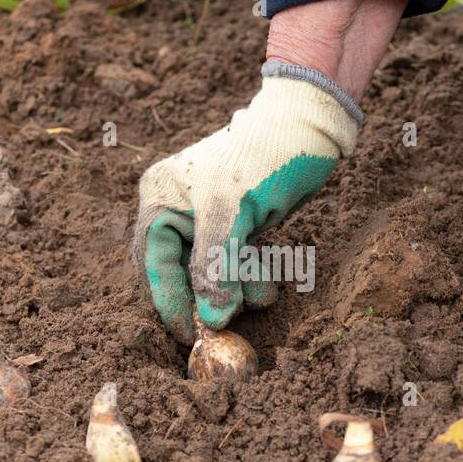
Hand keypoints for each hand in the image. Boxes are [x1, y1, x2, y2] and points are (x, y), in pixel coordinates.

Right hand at [134, 74, 358, 342]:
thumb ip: (215, 267)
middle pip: (179, 270)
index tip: (188, 335)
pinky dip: (249, 277)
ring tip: (263, 297)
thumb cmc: (262, 158)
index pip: (155, 262)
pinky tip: (269, 287)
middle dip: (206, 296)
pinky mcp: (237, 224)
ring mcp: (207, 217)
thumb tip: (210, 319)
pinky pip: (234, 262)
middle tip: (226, 325)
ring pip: (211, 270)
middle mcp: (177, 209)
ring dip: (235, 289)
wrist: (308, 126)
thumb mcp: (232, 213)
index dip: (170, 301)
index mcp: (160, 198)